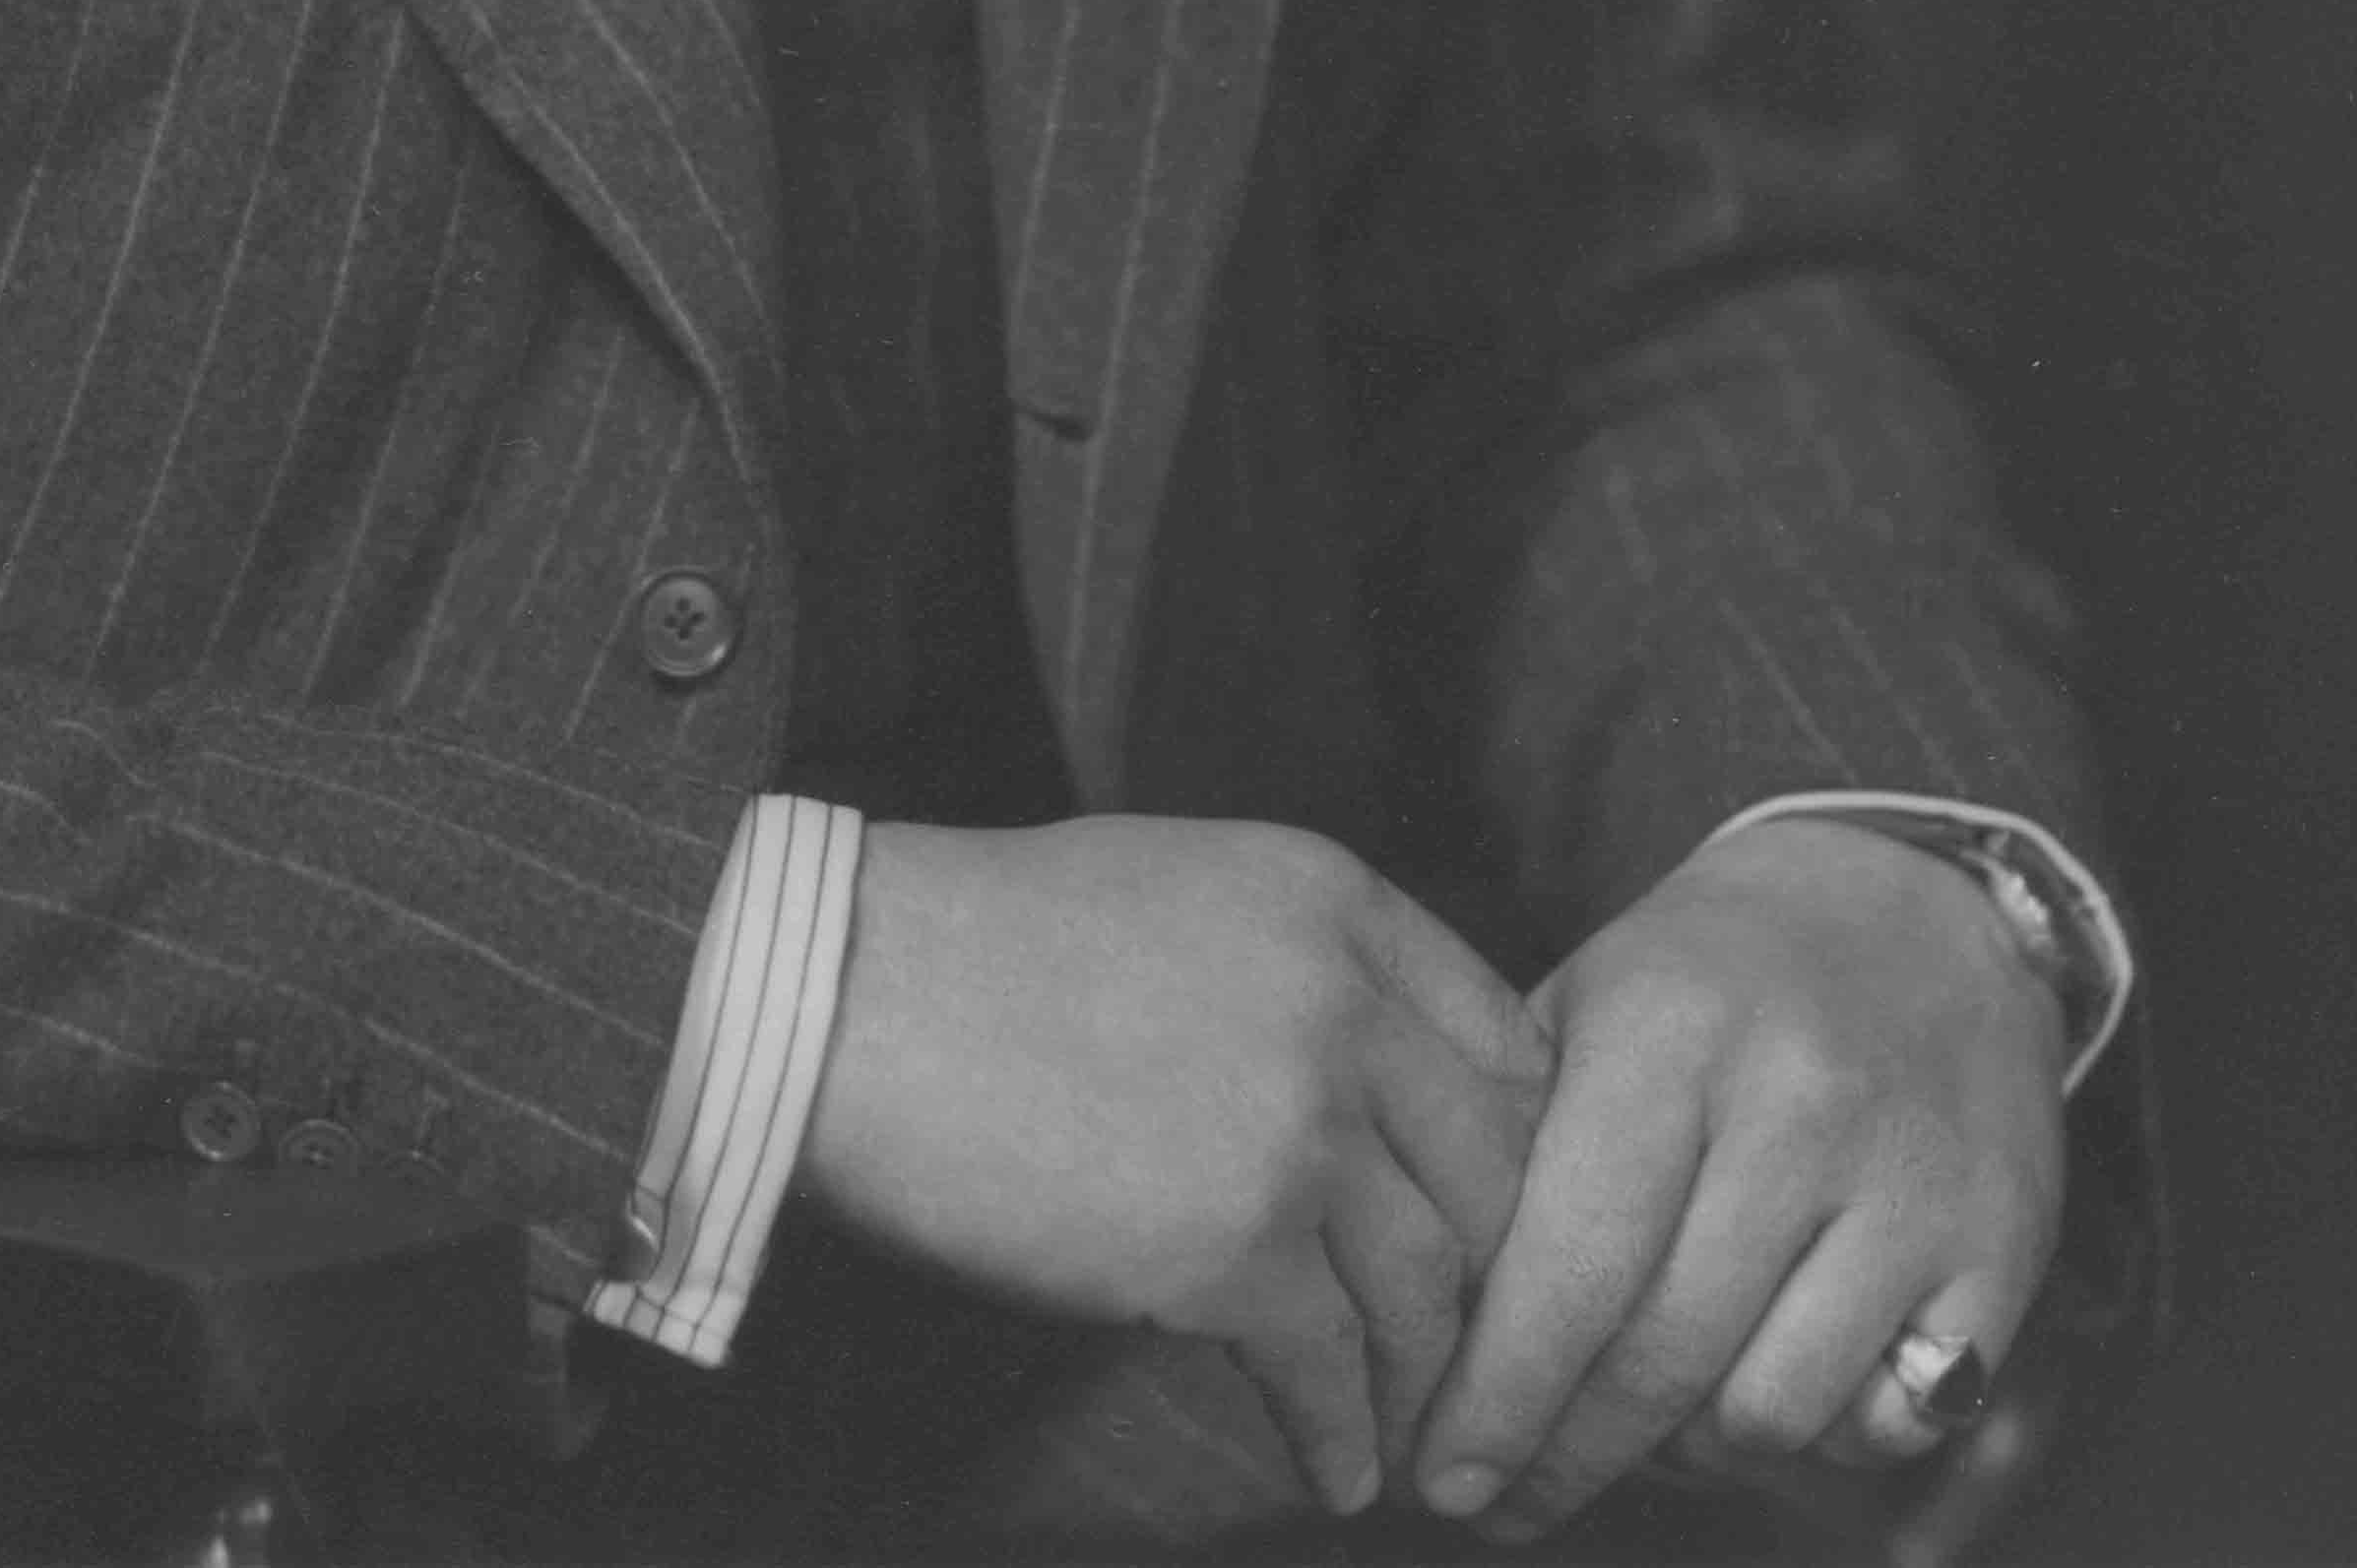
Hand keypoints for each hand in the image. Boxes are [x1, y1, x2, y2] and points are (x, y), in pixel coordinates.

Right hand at [799, 814, 1550, 1516]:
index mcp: (1334, 901)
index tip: (1490, 1226)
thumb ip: (1300, 965)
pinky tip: (1332, 1469)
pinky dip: (1340, 1437)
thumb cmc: (986, 943)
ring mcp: (1298, 1130)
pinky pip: (1335, 1374)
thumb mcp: (1180, 886)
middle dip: (1490, 1283)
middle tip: (1471, 1358)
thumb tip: (1375, 1085)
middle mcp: (1343, 1006)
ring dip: (1421, 1380)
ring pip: (1429, 1288)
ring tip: (1408, 1435)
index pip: (1504, 1044)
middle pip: (1492, 1177)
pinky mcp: (1235, 1251)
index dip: (1509, 1151)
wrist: (848, 997)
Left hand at [1410, 815, 2069, 1539]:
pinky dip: (1816, 1437)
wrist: (1923, 907)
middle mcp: (1800, 1103)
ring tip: (1648, 1420)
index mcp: (1672, 1030)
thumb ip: (1516, 1137)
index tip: (1443, 1474)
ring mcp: (1913, 1183)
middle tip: (1508, 1500)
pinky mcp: (2003, 1250)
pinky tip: (1770, 1381)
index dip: (1501, 1394)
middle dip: (1569, 1454)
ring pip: (1771, 1411)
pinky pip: (1885, 1422)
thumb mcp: (1595, 998)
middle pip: (1663, 1355)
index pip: (1571, 1262)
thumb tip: (1430, 1314)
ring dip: (1691, 1449)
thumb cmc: (1718, 973)